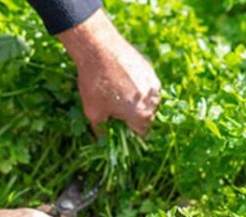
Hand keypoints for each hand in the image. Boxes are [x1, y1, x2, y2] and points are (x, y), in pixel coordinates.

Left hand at [59, 9, 161, 135]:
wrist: (98, 48)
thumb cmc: (95, 83)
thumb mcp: (92, 112)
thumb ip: (101, 130)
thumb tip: (103, 139)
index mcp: (141, 114)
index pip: (142, 133)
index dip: (130, 134)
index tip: (120, 130)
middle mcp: (152, 100)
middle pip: (146, 116)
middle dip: (134, 118)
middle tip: (117, 112)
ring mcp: (153, 82)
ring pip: (148, 100)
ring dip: (137, 102)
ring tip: (118, 95)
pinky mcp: (149, 68)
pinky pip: (146, 85)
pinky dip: (137, 87)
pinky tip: (121, 81)